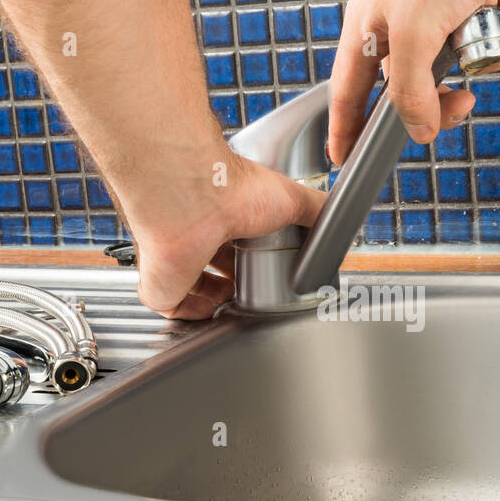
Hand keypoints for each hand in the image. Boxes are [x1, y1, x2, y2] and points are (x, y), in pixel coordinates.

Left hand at [123, 149, 324, 319]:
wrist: (197, 195)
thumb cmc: (232, 187)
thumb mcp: (291, 198)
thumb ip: (316, 209)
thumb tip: (339, 220)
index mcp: (217, 212)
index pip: (228, 240)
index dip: (244, 259)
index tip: (261, 271)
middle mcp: (191, 232)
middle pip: (207, 264)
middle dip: (229, 282)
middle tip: (250, 293)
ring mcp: (172, 256)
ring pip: (187, 285)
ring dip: (210, 299)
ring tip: (234, 308)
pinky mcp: (159, 281)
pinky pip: (169, 305)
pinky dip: (190, 313)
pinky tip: (210, 313)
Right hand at [327, 0, 499, 164]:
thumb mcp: (417, 34)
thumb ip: (411, 92)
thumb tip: (419, 131)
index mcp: (368, 26)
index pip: (348, 92)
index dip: (346, 129)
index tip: (344, 160)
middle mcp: (400, 22)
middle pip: (414, 89)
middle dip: (446, 96)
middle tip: (465, 101)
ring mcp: (440, 13)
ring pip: (461, 65)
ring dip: (487, 52)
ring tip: (490, 25)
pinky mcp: (476, 1)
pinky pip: (491, 37)